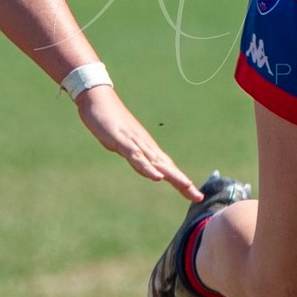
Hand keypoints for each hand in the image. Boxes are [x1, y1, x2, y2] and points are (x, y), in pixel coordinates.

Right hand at [75, 85, 203, 201]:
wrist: (98, 99)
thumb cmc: (111, 121)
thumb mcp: (123, 144)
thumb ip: (133, 155)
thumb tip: (142, 165)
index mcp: (147, 149)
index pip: (168, 168)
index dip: (181, 182)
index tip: (196, 195)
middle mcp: (146, 147)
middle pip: (168, 168)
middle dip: (183, 183)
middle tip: (198, 196)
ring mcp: (135, 143)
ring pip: (157, 163)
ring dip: (172, 175)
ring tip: (187, 185)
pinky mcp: (123, 141)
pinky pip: (137, 158)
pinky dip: (147, 168)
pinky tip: (157, 176)